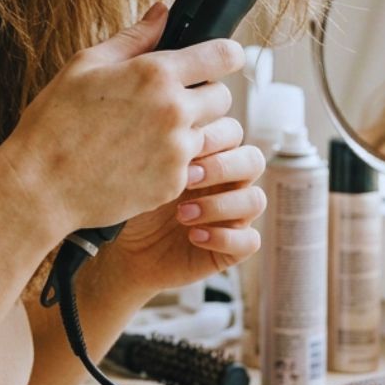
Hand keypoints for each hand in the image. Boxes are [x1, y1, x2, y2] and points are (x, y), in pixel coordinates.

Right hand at [1, 3, 244, 243]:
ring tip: (152, 134)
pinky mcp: (174, 183)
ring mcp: (177, 151)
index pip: (224, 55)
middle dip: (204, 95)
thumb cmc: (56, 123)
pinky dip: (175, 162)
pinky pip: (192, 165)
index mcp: (156, 75)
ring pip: (210, 132)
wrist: (40, 187)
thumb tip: (162, 13)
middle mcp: (174, 111)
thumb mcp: (86, 66)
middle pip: (223, 96)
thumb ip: (134, 38)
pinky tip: (142, 159)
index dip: (225, 54)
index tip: (218, 59)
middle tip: (172, 101)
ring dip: (190, 130)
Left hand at [114, 119, 265, 292]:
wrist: (128, 252)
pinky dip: (224, 238)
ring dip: (220, 205)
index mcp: (213, 155)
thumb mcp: (146, 176)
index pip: (233, 132)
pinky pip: (250, 241)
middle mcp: (231, 182)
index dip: (215, 137)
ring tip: (182, 215)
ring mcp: (237, 214)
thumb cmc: (139, 205)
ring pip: (256, 200)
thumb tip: (172, 135)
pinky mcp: (236, 246)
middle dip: (222, 167)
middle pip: (254, 160)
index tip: (182, 148)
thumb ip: (165, 152)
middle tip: (187, 179)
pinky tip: (194, 236)